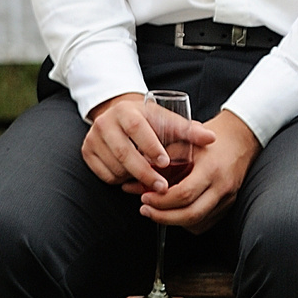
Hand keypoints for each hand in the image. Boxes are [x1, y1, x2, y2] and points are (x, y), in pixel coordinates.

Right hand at [81, 93, 215, 195]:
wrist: (119, 118)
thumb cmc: (148, 122)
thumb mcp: (166, 121)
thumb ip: (188, 130)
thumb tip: (211, 139)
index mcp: (125, 110)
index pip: (137, 127)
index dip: (150, 146)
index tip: (165, 163)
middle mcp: (105, 122)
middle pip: (124, 152)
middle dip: (145, 172)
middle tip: (162, 187)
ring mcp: (93, 137)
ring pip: (115, 166)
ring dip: (133, 178)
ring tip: (149, 180)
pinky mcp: (86, 152)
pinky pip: (104, 174)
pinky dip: (119, 180)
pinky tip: (131, 176)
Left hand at [138, 110, 258, 232]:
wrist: (239, 139)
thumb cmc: (208, 138)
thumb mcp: (184, 141)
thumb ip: (162, 159)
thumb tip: (136, 177)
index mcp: (210, 168)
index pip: (184, 193)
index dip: (161, 200)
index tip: (144, 198)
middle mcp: (222, 186)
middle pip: (192, 214)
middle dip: (164, 217)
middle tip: (145, 211)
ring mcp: (228, 198)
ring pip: (199, 222)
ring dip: (175, 221)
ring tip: (156, 212)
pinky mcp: (229, 205)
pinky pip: (206, 222)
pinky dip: (188, 222)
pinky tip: (175, 213)